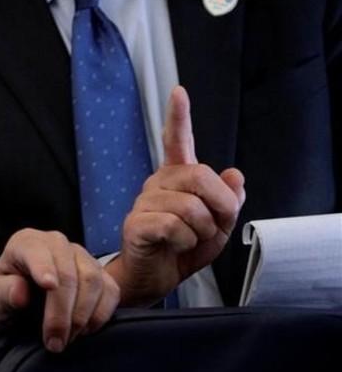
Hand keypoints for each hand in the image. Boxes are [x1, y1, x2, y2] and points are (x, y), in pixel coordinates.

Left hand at [0, 229, 118, 352]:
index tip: (48, 286)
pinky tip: (84, 331)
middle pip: (69, 272)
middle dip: (62, 310)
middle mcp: (56, 243)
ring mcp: (82, 257)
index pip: (36, 251)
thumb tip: (20, 293)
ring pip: (93, 281)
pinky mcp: (101, 275)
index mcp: (26, 242)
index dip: (44, 268)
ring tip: (66, 339)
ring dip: (82, 316)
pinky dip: (100, 315)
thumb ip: (3, 292)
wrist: (20, 306)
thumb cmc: (5, 297)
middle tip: (54, 341)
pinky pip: (111, 291)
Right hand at [107, 86, 245, 305]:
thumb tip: (236, 174)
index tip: (179, 92)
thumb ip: (229, 201)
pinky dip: (185, 242)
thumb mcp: (218, 227)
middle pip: (200, 175)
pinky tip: (174, 246)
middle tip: (213, 226)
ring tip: (189, 240)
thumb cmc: (182, 250)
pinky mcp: (136, 223)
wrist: (154, 278)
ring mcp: (144, 201)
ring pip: (191, 207)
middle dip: (219, 206)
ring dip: (202, 231)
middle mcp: (158, 183)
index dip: (179, 116)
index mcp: (177, 179)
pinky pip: (175, 226)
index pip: (177, 141)